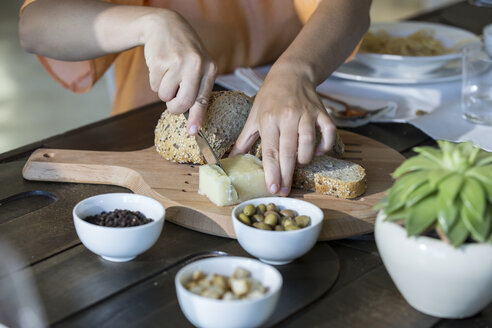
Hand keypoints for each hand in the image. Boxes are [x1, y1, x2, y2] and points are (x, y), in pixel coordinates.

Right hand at [143, 11, 216, 134]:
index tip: (193, 132)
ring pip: (165, 96)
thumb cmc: (183, 53)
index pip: (204, 99)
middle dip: (174, 107)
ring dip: (163, 92)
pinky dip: (155, 81)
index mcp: (210, 68)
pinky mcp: (160, 60)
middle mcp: (196, 64)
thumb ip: (197, 89)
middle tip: (172, 102)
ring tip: (168, 74)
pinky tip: (160, 66)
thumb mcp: (198, 66)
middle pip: (183, 102)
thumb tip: (191, 121)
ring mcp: (178, 61)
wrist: (165, 25)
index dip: (197, 118)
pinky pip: (154, 85)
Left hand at [230, 67, 335, 195]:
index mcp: (269, 119)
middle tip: (284, 190)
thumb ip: (244, 140)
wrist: (291, 74)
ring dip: (304, 159)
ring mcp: (307, 114)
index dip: (272, 172)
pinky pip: (328, 132)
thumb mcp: (254, 116)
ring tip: (298, 165)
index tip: (272, 188)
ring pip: (309, 143)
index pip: (270, 151)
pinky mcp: (322, 113)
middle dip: (286, 175)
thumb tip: (231, 159)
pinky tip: (317, 152)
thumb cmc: (270, 97)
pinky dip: (325, 145)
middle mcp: (288, 117)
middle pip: (288, 152)